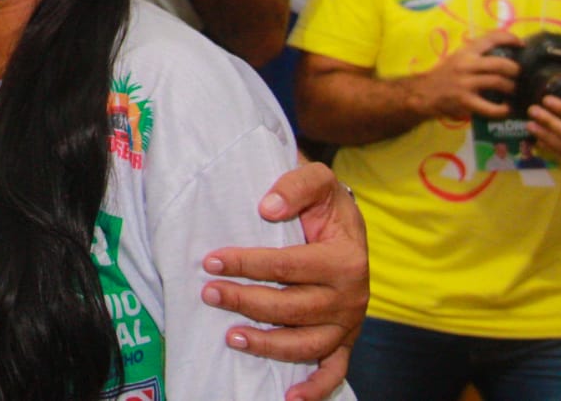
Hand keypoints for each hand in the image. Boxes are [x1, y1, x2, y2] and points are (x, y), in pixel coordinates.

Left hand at [202, 161, 367, 400]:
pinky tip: (290, 397)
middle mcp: (351, 296)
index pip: (287, 266)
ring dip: (267, 345)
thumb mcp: (320, 181)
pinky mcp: (345, 339)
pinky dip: (316, 388)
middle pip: (291, 308)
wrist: (348, 225)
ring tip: (231, 337)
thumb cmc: (326, 204)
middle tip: (209, 292)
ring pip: (306, 344)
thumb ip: (296, 185)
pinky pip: (334, 371)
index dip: (246, 264)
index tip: (210, 261)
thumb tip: (267, 207)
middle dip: (245, 301)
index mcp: (345, 259)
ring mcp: (348, 322)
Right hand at [403, 29, 519, 121]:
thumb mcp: (457, 58)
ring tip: (513, 91)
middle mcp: (466, 64)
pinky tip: (506, 109)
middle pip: (501, 64)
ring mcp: (465, 83)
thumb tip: (505, 52)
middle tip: (518, 75)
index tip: (521, 44)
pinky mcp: (464, 101)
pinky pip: (490, 107)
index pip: (491, 38)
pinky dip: (503, 110)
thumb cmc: (443, 75)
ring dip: (511, 88)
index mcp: (465, 52)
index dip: (510, 38)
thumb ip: (476, 54)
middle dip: (515, 70)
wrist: (422, 93)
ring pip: (498, 82)